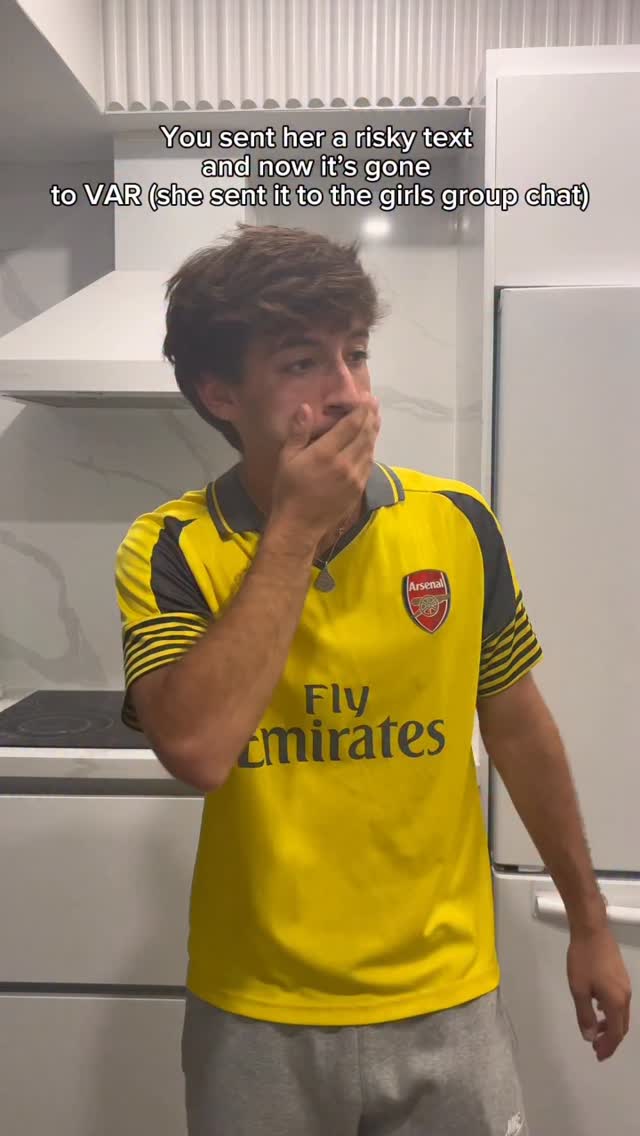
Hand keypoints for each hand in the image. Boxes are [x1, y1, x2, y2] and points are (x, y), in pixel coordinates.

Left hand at [567, 926, 630, 1059]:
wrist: (592, 930)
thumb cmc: (583, 959)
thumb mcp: (579, 989)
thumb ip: (584, 1015)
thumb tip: (589, 1036)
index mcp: (616, 1002)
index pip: (615, 1033)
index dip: (607, 1047)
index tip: (597, 1055)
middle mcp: (625, 996)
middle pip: (621, 1026)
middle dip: (610, 1040)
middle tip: (596, 1048)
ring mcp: (625, 985)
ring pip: (621, 1014)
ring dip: (610, 1025)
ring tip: (594, 1030)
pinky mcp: (621, 976)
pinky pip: (619, 1002)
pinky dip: (610, 1012)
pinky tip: (598, 1008)